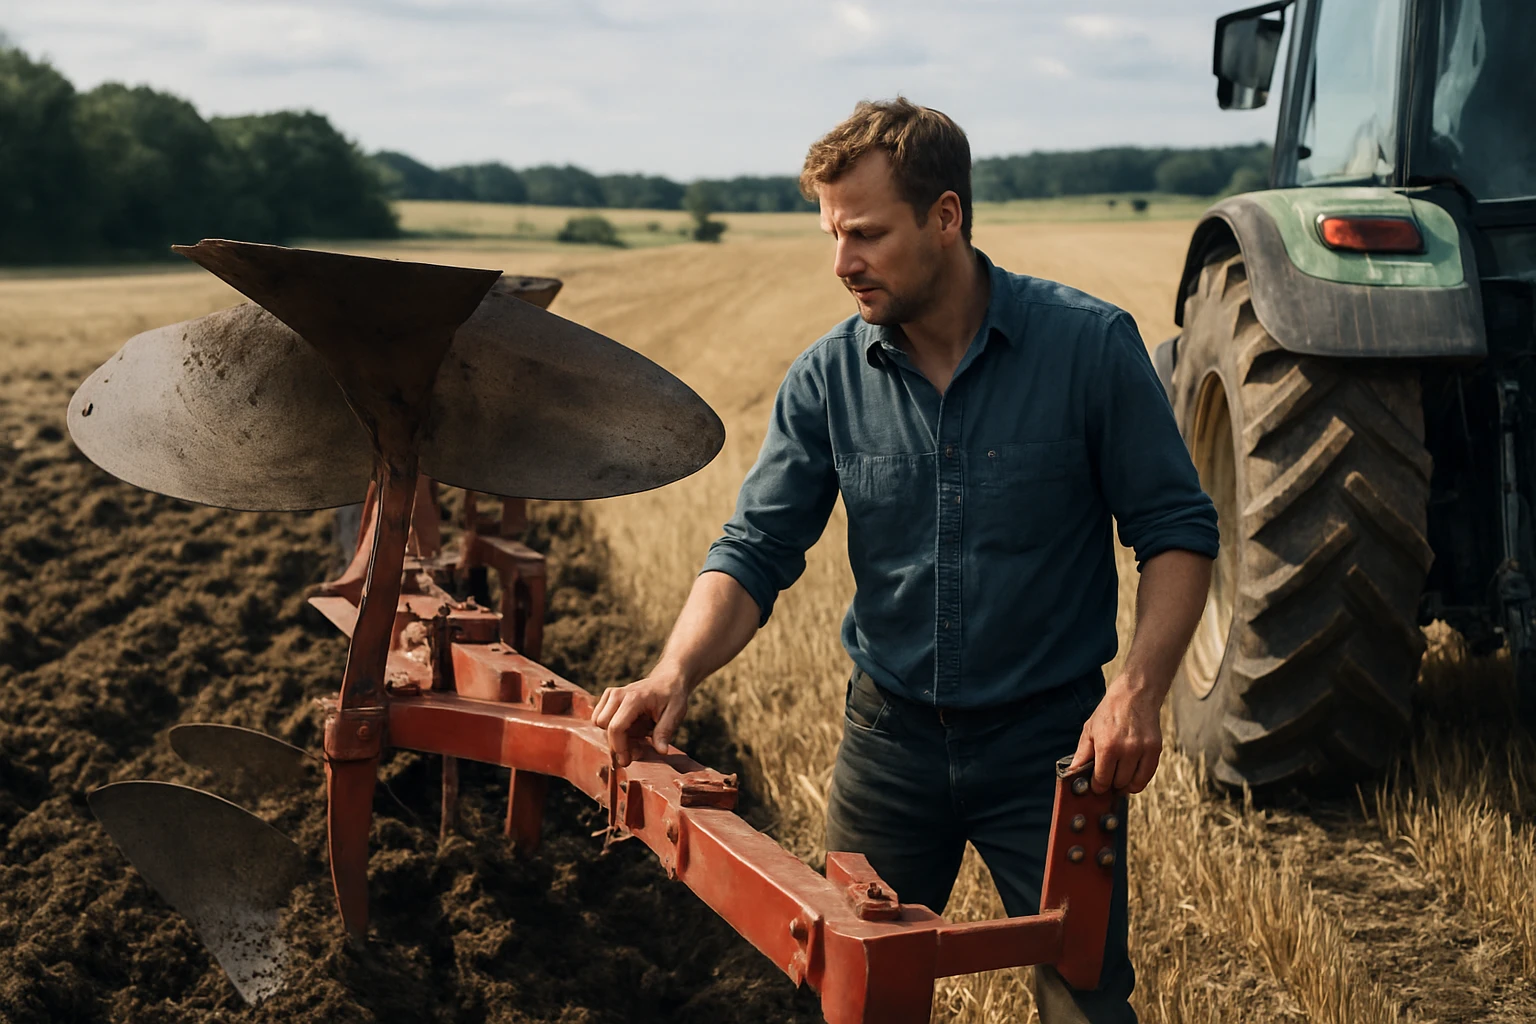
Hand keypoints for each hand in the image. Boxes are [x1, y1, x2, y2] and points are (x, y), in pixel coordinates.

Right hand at [591, 668, 690, 766]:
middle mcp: (618, 694)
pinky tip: (629, 728)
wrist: (668, 680)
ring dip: (614, 735)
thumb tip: (661, 751)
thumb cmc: (672, 696)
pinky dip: (611, 727)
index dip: (619, 748)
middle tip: (638, 748)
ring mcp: (611, 693)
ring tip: (636, 737)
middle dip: (618, 742)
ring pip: (599, 722)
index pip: (616, 727)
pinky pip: (599, 718)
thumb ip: (665, 731)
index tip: (627, 761)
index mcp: (634, 698)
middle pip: (605, 727)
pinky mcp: (608, 696)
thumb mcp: (675, 713)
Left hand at [1066, 676, 1163, 794]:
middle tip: (1106, 780)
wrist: (1135, 694)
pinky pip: (1147, 776)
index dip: (1097, 786)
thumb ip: (1082, 754)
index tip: (1095, 784)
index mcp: (1107, 746)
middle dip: (1110, 785)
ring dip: (1124, 785)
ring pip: (1134, 784)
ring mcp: (1143, 750)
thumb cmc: (1109, 712)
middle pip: (1118, 783)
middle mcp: (1126, 750)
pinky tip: (1131, 775)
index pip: (1102, 780)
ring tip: (1118, 778)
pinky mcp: (1155, 749)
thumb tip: (1073, 774)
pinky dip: (1138, 781)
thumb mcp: (1089, 730)